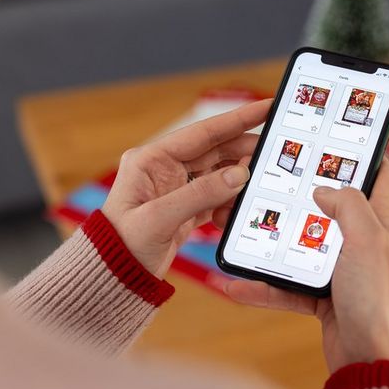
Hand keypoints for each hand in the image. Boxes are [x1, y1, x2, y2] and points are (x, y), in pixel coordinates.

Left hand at [102, 99, 270, 277]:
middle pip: (216, 152)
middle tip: (276, 152)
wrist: (113, 280)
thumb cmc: (122, 247)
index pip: (203, 133)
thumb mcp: (160, 218)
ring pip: (219, 176)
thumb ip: (201, 194)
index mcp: (151, 159)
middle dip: (245, 152)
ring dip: (238, 184)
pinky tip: (234, 214)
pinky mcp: (184, 209)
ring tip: (258, 188)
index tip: (266, 107)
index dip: (237, 119)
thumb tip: (240, 174)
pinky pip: (216, 198)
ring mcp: (175, 189)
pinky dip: (229, 205)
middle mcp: (164, 169)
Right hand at [222, 159, 388, 372]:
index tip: (330, 139)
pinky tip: (236, 284)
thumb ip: (347, 205)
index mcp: (382, 221)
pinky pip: (288, 285)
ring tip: (242, 230)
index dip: (359, 154)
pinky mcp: (324, 296)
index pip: (378, 174)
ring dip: (273, 242)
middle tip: (271, 179)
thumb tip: (323, 189)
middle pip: (330, 207)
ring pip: (302, 245)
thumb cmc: (380, 301)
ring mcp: (341, 269)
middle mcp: (362, 241)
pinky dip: (264, 287)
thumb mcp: (367, 240)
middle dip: (301, 195)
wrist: (372, 362)